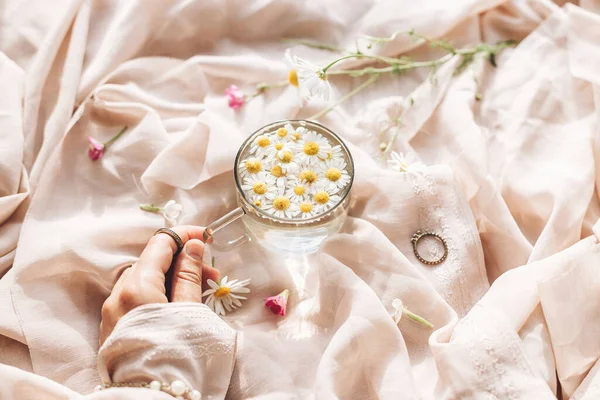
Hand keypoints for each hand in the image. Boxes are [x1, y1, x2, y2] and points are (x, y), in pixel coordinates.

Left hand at [99, 225, 219, 344]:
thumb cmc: (177, 355)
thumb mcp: (190, 311)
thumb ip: (189, 275)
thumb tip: (192, 244)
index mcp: (137, 286)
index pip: (160, 244)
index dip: (184, 235)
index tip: (207, 237)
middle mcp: (118, 294)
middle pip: (151, 261)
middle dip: (183, 261)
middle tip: (213, 276)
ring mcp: (112, 312)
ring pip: (144, 279)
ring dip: (173, 278)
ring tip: (200, 293)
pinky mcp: (114, 326)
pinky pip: (137, 298)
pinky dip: (159, 293)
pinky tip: (179, 305)